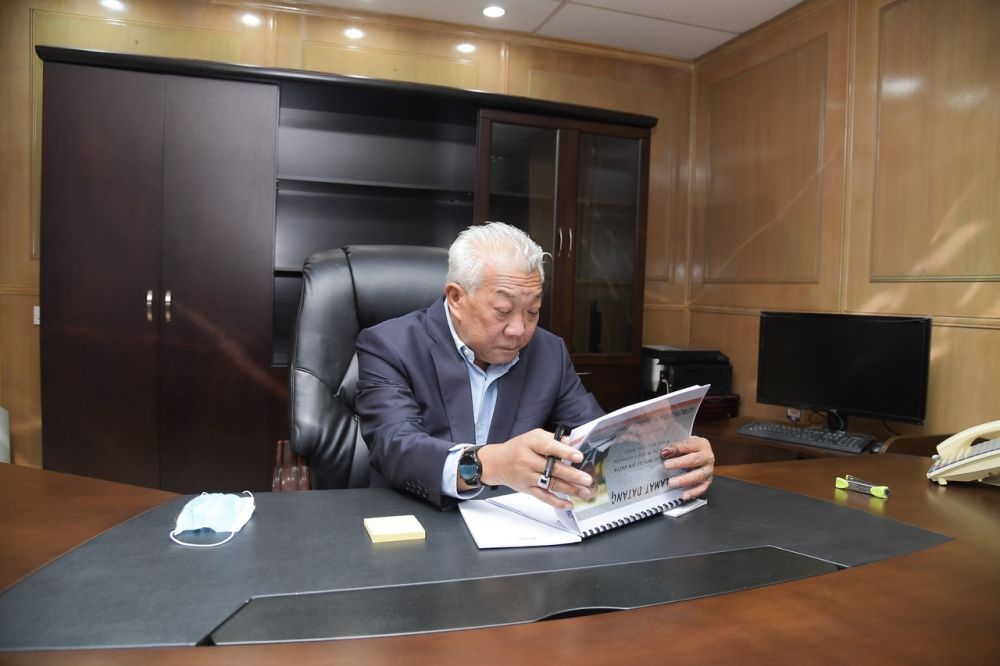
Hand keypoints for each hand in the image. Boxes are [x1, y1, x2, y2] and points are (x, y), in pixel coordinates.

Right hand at [478, 428, 594, 508]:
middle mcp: (528, 460)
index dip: (564, 452)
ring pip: (550, 484)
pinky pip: (543, 497)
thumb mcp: (534, 436)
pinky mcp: (527, 489)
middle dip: (572, 475)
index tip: (578, 456)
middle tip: (587, 479)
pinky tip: (569, 503)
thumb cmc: (518, 447)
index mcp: (531, 443)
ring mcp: (527, 476)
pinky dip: (556, 502)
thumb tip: (574, 443)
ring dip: (569, 489)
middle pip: (552, 468)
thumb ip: (554, 439)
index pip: (548, 447)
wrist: (497, 463)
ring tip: (584, 492)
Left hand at [660, 436, 715, 500]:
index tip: (664, 452)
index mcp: (701, 444)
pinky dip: (693, 492)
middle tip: (666, 465)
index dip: (676, 448)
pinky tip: (684, 496)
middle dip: (680, 463)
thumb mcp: (684, 443)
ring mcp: (709, 470)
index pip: (688, 445)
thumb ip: (675, 446)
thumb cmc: (690, 449)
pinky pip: (702, 488)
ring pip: (698, 475)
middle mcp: (707, 457)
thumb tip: (663, 452)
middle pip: (695, 460)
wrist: (701, 454)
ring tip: (671, 483)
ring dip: (684, 480)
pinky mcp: (708, 481)